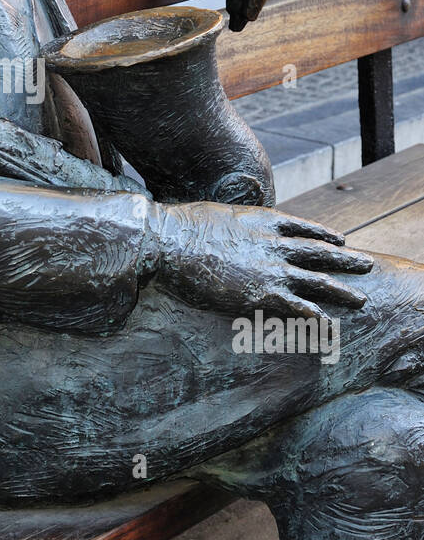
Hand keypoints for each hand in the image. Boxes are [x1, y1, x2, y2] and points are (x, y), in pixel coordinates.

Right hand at [144, 200, 373, 325]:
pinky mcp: (264, 293)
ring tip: (362, 298)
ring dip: (343, 290)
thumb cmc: (183, 227)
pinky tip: (333, 326)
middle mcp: (275, 243)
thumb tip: (224, 222)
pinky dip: (319, 317)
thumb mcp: (215, 213)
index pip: (303, 227)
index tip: (340, 240)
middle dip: (345, 260)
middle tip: (365, 264)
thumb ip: (231, 220)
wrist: (173, 241)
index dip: (324, 234)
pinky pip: (301, 308)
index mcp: (264, 220)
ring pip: (319, 280)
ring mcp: (273, 268)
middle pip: (320, 252)